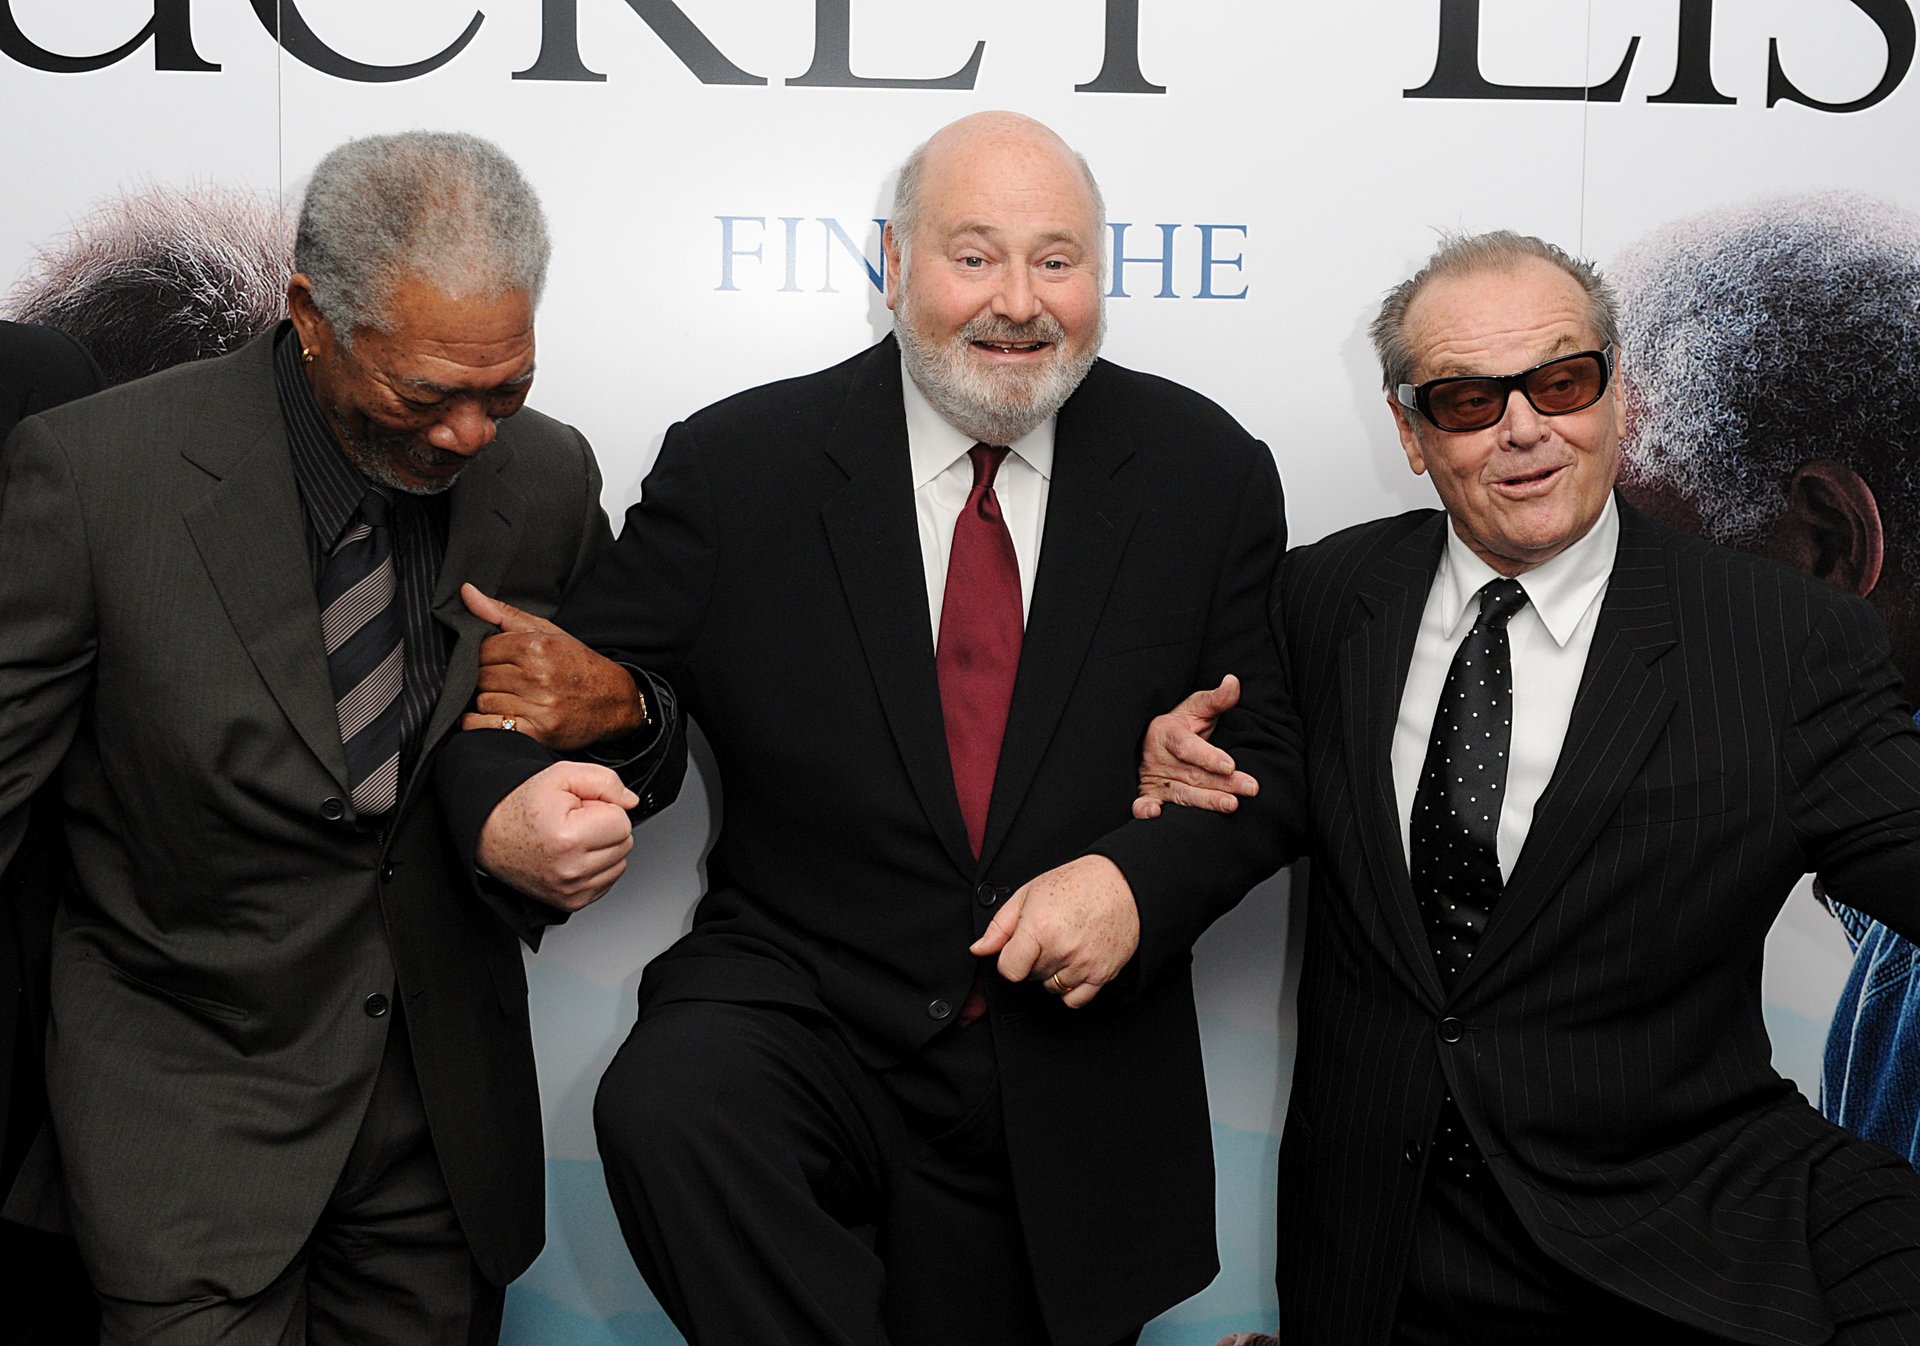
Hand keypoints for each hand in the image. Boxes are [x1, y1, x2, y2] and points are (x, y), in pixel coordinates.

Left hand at [460, 583, 647, 749]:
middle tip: (505, 681)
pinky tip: (496, 718)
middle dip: (487, 679)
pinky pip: (488, 727)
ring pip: (483, 701)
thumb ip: (503, 614)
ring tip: (509, 699)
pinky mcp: (539, 732)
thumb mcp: (547, 631)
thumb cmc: (577, 664)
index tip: (498, 661)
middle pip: (480, 676)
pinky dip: (482, 724)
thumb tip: (465, 591)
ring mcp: (539, 706)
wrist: (616, 701)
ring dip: (489, 702)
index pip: (481, 649)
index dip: (484, 656)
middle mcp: (537, 675)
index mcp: (537, 646)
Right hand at [476, 761, 639, 910]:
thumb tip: (631, 801)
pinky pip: (607, 880)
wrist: (490, 834)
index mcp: (568, 838)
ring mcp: (570, 891)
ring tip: (573, 838)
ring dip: (603, 849)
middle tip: (576, 822)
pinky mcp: (571, 902)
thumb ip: (605, 781)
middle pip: (625, 844)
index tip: (582, 808)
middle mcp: (570, 870)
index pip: (622, 822)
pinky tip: (573, 855)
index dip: (605, 808)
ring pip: (620, 864)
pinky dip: (597, 867)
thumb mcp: (562, 776)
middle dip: (606, 828)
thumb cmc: (523, 806)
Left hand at [969, 855, 1138, 1008]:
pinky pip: (1075, 1000)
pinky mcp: (1102, 974)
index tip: (1019, 949)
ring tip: (1065, 946)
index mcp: (1039, 928)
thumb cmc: (1077, 884)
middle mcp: (1061, 949)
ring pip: (1052, 988)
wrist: (1123, 883)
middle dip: (1034, 960)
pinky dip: (1070, 988)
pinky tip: (1074, 965)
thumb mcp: (1029, 894)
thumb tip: (979, 950)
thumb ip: (1000, 926)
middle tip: (1049, 936)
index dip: (1010, 959)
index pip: (1009, 970)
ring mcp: (1083, 964)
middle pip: (1031, 977)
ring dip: (1053, 973)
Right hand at [1132, 674, 1260, 818]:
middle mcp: (1158, 757)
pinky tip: (1155, 815)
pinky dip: (1143, 810)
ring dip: (1204, 801)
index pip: (1188, 746)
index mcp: (1167, 732)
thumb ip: (1216, 699)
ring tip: (1230, 805)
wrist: (1152, 742)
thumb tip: (1233, 681)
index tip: (1230, 765)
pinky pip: (1141, 805)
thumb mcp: (1196, 708)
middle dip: (1223, 783)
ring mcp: (1153, 778)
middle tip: (1249, 788)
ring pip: (1180, 793)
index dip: (1208, 756)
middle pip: (1193, 773)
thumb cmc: (1180, 725)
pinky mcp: (1148, 795)